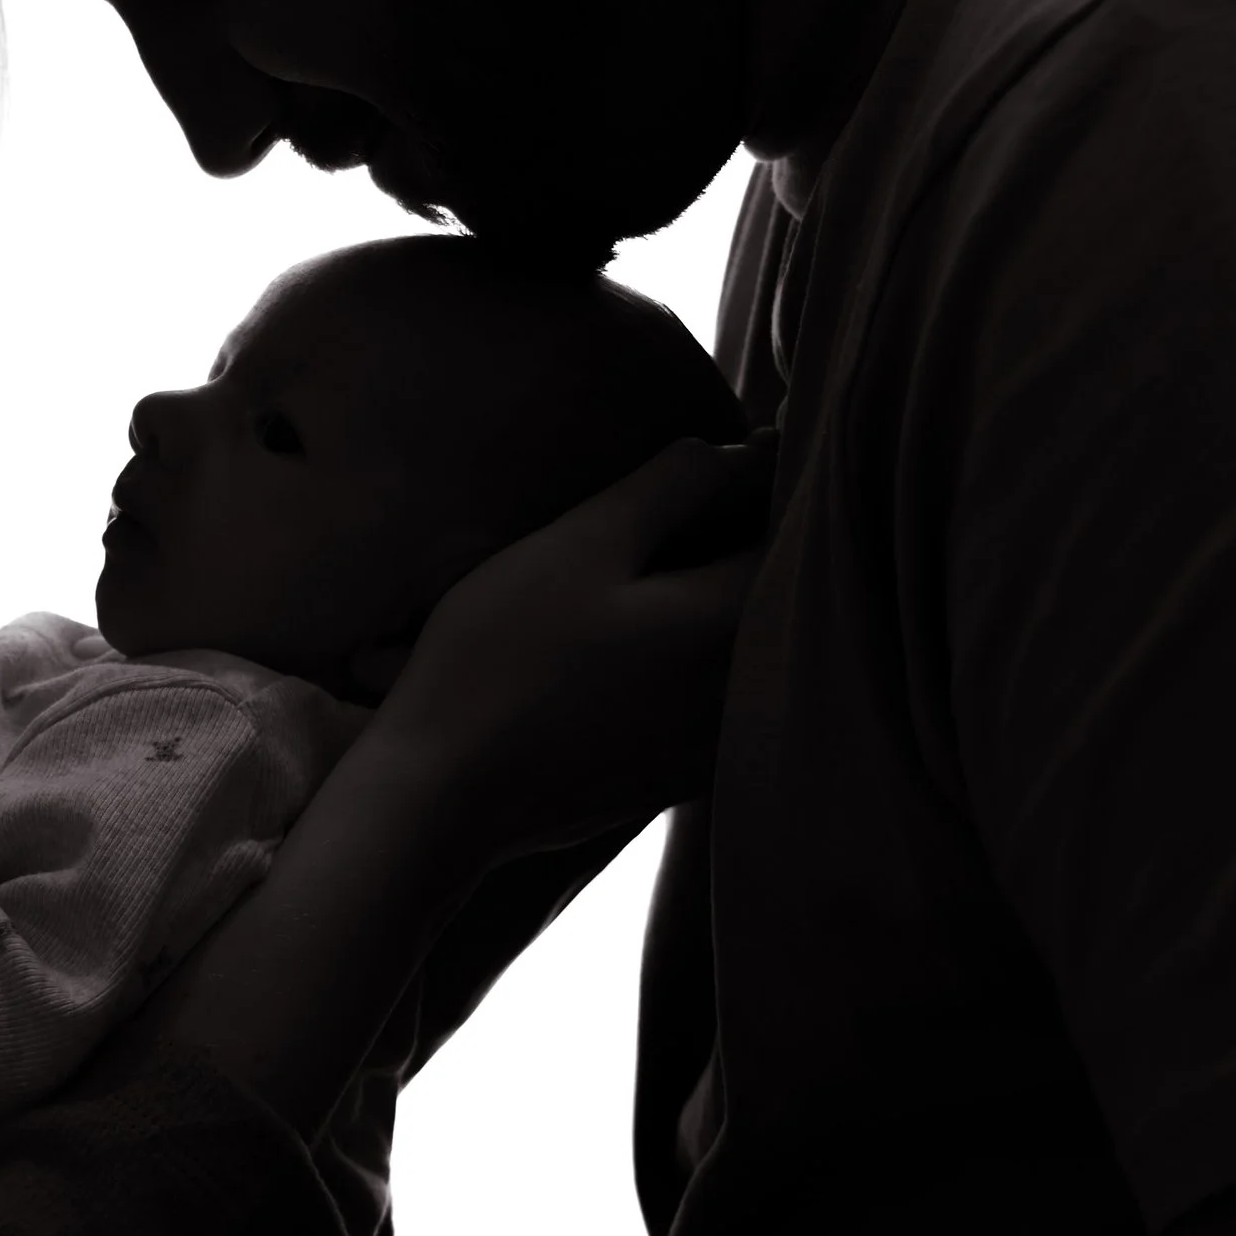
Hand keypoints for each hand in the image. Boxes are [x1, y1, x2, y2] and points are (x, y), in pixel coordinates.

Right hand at [369, 431, 772, 855]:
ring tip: (679, 558)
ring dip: (729, 598)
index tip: (756, 440)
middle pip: (778, 590)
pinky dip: (701, 656)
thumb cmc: (500, 659)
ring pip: (748, 645)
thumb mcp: (580, 544)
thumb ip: (672, 485)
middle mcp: (745, 689)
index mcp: (730, 621)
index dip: (776, 477)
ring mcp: (715, 745)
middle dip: (758, 534)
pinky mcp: (679, 776)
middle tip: (718, 488)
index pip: (792, 528)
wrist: (443, 794)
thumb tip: (743, 452)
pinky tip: (643, 643)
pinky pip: (716, 696)